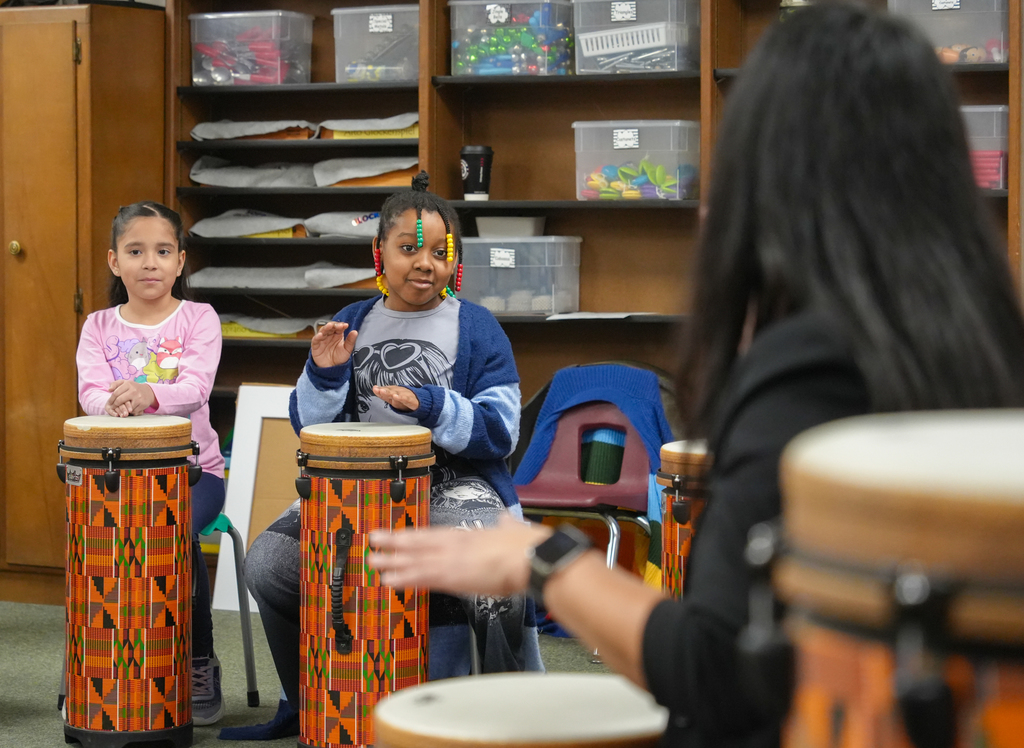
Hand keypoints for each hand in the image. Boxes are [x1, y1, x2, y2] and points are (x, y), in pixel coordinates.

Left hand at [106, 380, 155, 416]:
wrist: (148, 391)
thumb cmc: (133, 387)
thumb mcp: (124, 383)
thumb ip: (115, 384)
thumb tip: (109, 390)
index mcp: (128, 384)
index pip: (115, 393)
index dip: (111, 399)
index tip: (109, 403)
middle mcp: (134, 390)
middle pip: (119, 400)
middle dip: (114, 405)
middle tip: (113, 407)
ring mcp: (139, 398)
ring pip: (125, 407)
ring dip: (122, 409)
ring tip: (121, 408)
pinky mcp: (143, 404)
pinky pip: (133, 411)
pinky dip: (130, 411)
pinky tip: (129, 409)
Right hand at [311, 322, 357, 367]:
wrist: (332, 368)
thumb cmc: (339, 358)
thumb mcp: (347, 350)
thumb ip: (350, 341)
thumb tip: (355, 332)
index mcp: (337, 335)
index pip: (339, 327)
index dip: (341, 325)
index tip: (345, 325)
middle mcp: (329, 336)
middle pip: (330, 327)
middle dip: (334, 325)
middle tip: (338, 325)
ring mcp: (322, 340)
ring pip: (323, 331)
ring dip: (326, 328)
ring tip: (329, 326)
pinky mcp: (316, 345)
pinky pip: (315, 340)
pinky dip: (317, 337)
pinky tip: (320, 335)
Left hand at [368, 515, 551, 596]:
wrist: (532, 558)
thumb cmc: (527, 546)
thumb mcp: (513, 530)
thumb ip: (505, 525)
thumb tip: (505, 519)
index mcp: (469, 535)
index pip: (435, 535)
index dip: (414, 536)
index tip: (399, 536)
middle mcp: (456, 544)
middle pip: (418, 543)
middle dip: (395, 543)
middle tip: (373, 541)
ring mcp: (451, 559)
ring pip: (414, 559)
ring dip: (392, 561)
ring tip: (372, 562)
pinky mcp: (452, 577)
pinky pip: (421, 578)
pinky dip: (403, 579)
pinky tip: (389, 581)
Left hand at [372, 385, 419, 411]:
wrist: (421, 402)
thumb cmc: (406, 399)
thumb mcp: (394, 398)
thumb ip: (384, 394)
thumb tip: (374, 388)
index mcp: (395, 392)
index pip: (387, 390)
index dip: (381, 389)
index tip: (375, 388)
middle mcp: (400, 392)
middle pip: (392, 391)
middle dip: (385, 390)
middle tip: (379, 390)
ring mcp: (406, 396)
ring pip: (398, 394)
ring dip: (391, 393)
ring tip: (384, 392)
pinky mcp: (412, 401)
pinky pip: (406, 399)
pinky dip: (401, 398)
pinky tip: (397, 397)